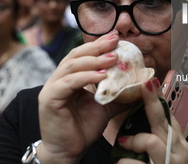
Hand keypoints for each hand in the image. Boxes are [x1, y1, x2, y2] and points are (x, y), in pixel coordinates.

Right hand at [36, 30, 130, 163]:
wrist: (69, 151)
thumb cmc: (83, 128)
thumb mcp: (105, 106)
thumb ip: (118, 94)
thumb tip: (138, 85)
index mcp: (70, 77)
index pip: (83, 55)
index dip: (99, 45)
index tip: (116, 37)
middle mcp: (59, 79)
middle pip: (77, 55)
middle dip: (97, 46)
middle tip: (114, 40)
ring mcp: (51, 88)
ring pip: (72, 66)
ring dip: (93, 60)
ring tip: (112, 58)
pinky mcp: (49, 99)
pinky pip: (68, 83)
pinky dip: (85, 77)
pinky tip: (101, 76)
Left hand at [116, 76, 187, 163]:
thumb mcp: (166, 153)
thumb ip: (158, 135)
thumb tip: (147, 111)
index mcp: (178, 142)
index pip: (167, 114)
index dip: (158, 97)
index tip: (150, 80)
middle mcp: (179, 151)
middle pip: (163, 120)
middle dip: (152, 101)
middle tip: (144, 84)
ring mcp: (171, 163)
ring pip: (151, 141)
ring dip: (133, 141)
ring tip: (123, 143)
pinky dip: (125, 162)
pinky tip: (121, 162)